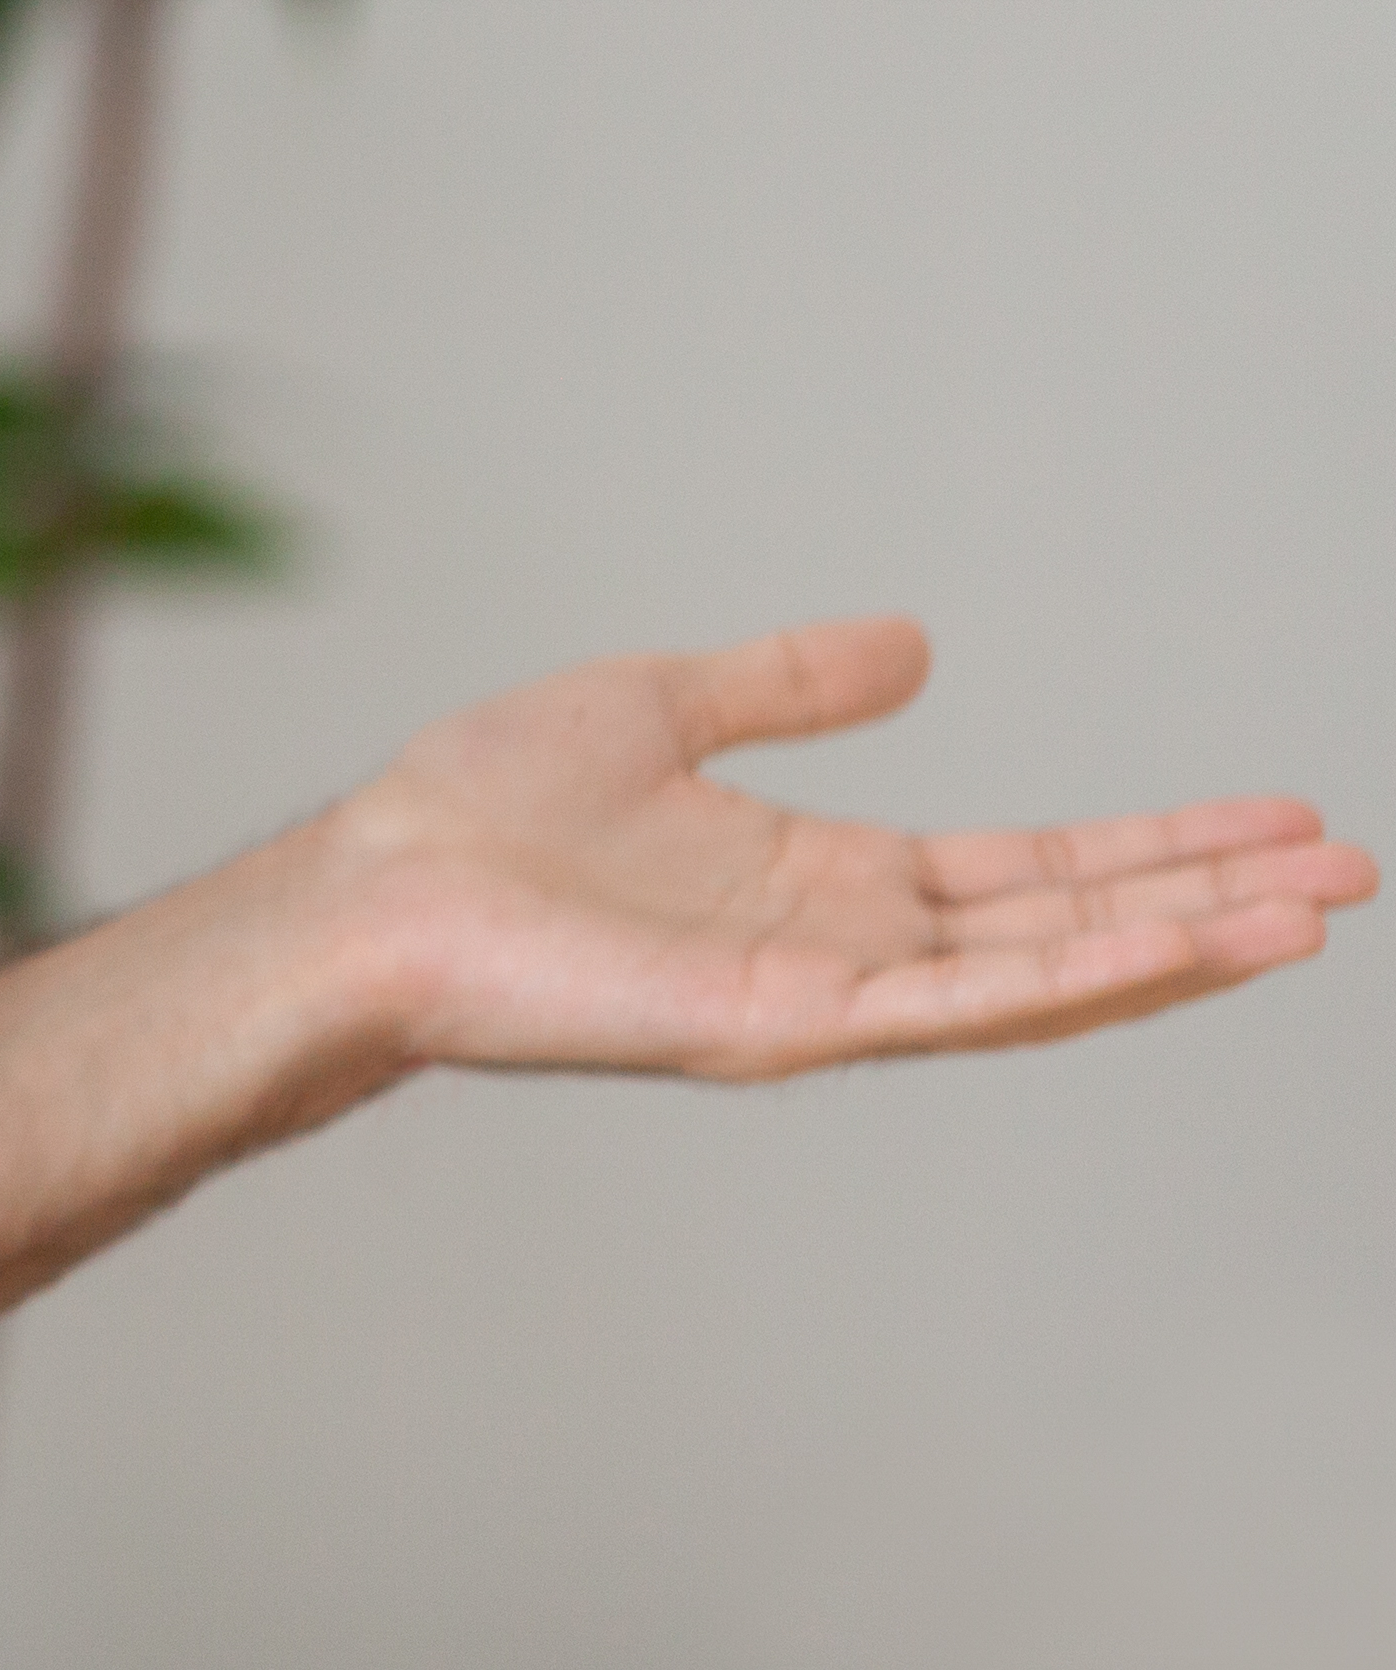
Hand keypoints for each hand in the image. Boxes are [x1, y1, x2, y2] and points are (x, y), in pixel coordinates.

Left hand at [326, 617, 1373, 1078]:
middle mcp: (844, 945)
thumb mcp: (658, 706)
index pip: (1030, 869)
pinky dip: (1073, 977)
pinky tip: (1174, 948)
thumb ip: (788, 684)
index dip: (1152, 845)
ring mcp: (824, 996)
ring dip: (1179, 946)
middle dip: (1208, 899)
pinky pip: (955, 1000)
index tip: (1270, 818)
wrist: (371, 889)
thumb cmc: (474, 816)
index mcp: (823, 878)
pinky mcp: (785, 1026)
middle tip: (1348, 868)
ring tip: (1310, 913)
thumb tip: (914, 642)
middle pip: (1068, 922)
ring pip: (1042, 974)